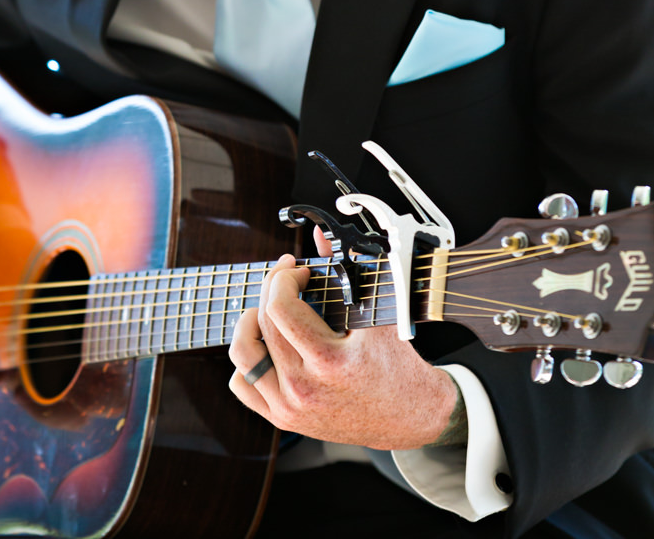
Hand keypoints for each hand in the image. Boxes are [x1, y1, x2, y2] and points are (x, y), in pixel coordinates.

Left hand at [227, 231, 456, 449]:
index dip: (285, 278)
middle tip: (290, 278)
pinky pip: (242, 385)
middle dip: (273, 288)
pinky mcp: (284, 420)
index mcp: (330, 362)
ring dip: (249, 324)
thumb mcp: (378, 312)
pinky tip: (268, 345)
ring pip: (242, 355)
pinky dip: (247, 361)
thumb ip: (345, 268)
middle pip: (264, 324)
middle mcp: (304, 389)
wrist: (411, 416)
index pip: (280, 308)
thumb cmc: (398, 363)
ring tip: (269, 311)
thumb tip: (318, 233)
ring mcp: (290, 409)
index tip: (300, 271)